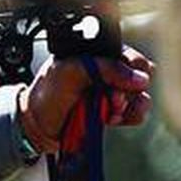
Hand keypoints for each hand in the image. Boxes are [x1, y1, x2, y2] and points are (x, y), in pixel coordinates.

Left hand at [19, 45, 153, 152]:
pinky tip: (111, 119)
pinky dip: (129, 116)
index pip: (127, 54)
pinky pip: (136, 113)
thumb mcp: (69, 72)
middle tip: (112, 96)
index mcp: (95, 56)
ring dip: (129, 104)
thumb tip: (140, 78)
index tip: (123, 78)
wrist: (38, 127)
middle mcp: (107, 73)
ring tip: (110, 109)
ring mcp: (111, 93)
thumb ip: (103, 68)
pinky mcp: (114, 112)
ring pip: (141, 95)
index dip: (132, 65)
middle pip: (140, 75)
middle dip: (129, 88)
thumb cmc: (47, 94)